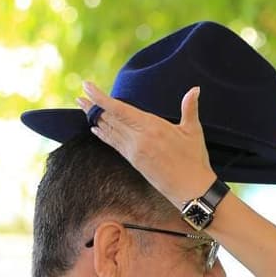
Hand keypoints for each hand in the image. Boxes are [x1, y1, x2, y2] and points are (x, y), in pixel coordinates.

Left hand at [79, 83, 214, 208]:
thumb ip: (190, 108)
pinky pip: (114, 144)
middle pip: (109, 119)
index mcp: (152, 127)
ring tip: (82, 106)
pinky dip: (103, 134)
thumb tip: (195, 89)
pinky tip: (95, 128)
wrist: (191, 189)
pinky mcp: (134, 161)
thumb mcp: (193, 131)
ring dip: (94, 118)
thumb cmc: (195, 159)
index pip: (119, 109)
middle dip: (93, 106)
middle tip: (80, 95)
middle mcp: (139, 138)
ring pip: (109, 131)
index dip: (100, 98)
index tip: (87, 87)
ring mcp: (134, 151)